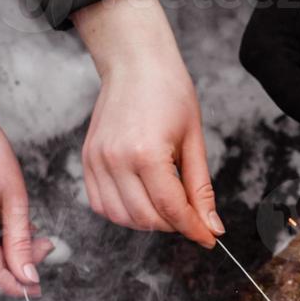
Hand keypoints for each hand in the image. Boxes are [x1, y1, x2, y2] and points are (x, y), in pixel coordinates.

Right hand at [75, 0, 222, 246]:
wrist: (135, 62)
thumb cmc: (169, 92)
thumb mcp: (194, 140)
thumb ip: (201, 188)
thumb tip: (212, 227)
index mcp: (146, 153)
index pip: (171, 209)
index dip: (194, 229)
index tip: (208, 238)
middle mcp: (116, 160)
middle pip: (146, 218)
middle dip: (173, 225)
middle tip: (191, 217)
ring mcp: (97, 161)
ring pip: (122, 217)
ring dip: (148, 222)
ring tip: (167, 206)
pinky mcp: (87, 160)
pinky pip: (101, 204)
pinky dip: (123, 212)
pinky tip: (141, 200)